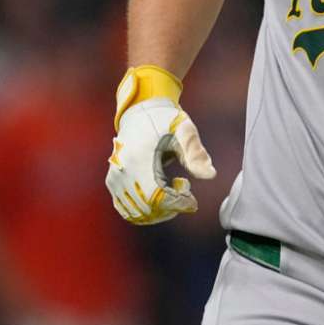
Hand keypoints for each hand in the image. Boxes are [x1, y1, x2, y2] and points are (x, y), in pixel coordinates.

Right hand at [107, 66, 216, 225]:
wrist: (140, 111)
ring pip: (136, 213)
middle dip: (170, 207)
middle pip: (146, 209)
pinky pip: (126, 208)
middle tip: (184, 189)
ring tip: (173, 189)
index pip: (155, 197)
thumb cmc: (166, 120)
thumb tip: (211, 175)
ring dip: (159, 210)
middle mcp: (121, 172)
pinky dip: (146, 210)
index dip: (176, 204)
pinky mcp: (112, 182)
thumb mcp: (185, 131)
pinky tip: (161, 195)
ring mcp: (114, 178)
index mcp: (138, 159)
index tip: (193, 199)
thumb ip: (196, 153)